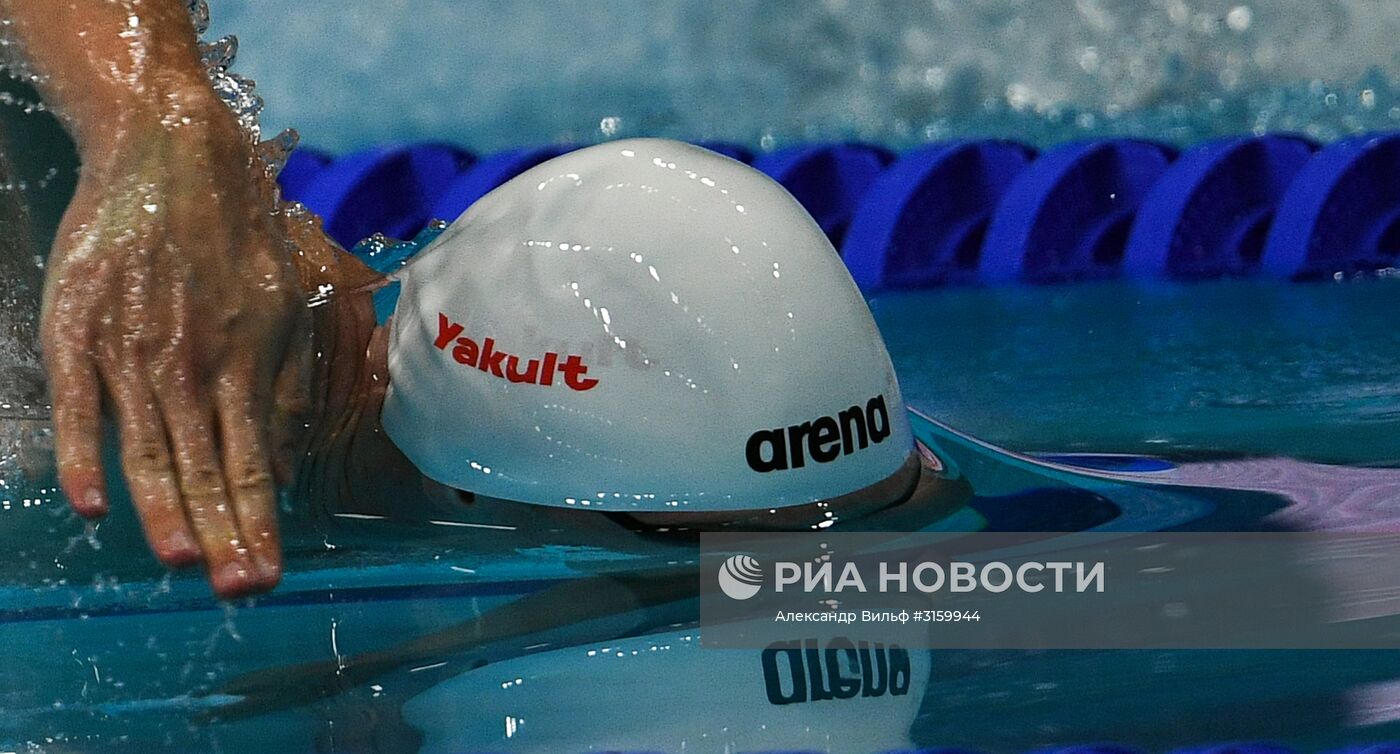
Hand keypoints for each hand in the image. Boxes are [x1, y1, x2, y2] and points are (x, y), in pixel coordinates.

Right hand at [41, 96, 310, 598]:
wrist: (171, 153)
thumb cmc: (237, 234)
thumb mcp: (285, 307)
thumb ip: (283, 389)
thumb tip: (283, 466)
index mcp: (245, 365)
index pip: (254, 466)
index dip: (259, 525)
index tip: (267, 577)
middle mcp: (192, 367)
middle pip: (207, 469)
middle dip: (223, 536)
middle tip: (237, 592)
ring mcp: (131, 351)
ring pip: (149, 449)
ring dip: (166, 511)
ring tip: (180, 563)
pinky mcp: (78, 330)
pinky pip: (79, 406)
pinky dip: (84, 456)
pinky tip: (92, 504)